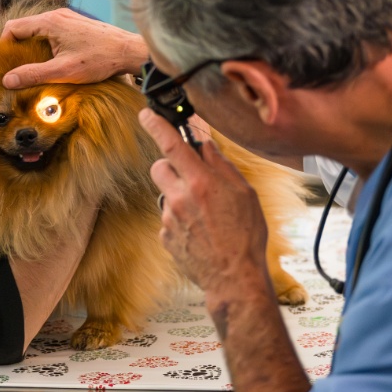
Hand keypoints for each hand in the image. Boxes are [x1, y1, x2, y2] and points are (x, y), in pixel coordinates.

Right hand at [1, 8, 148, 87]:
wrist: (129, 51)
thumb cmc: (99, 59)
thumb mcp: (63, 71)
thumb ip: (33, 74)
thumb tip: (7, 80)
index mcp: (49, 22)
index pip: (13, 28)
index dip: (4, 46)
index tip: (6, 65)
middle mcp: (56, 15)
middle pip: (24, 28)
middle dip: (17, 48)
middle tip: (17, 69)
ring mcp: (67, 18)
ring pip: (38, 30)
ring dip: (32, 47)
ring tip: (34, 68)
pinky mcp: (75, 25)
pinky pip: (51, 31)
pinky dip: (45, 45)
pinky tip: (52, 61)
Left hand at [139, 108, 270, 298]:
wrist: (234, 277)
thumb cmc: (246, 235)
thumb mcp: (244, 193)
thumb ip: (221, 165)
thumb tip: (206, 144)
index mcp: (201, 182)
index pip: (171, 144)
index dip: (155, 125)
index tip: (145, 114)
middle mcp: (180, 198)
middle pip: (159, 166)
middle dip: (171, 165)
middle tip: (191, 176)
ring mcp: (169, 218)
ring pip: (164, 193)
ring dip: (178, 194)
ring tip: (203, 213)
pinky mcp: (165, 236)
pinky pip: (168, 217)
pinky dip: (180, 219)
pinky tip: (199, 231)